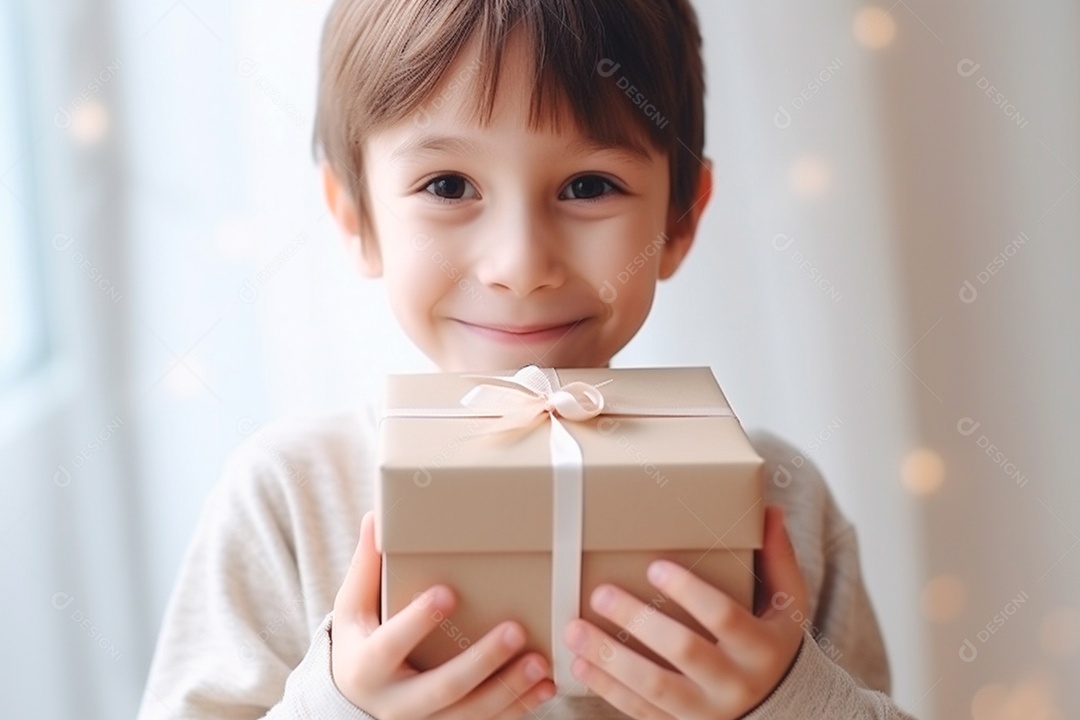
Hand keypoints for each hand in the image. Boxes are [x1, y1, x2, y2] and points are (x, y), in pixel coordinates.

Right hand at [331, 511, 556, 719]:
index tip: (448, 592)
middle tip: (516, 630)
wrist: (355, 702)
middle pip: (443, 687)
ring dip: (510, 689)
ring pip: (470, 712)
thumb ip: (366, 568)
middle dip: (482, 661)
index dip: (418, 621)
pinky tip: (545, 687)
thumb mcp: (353, 609)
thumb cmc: (359, 643)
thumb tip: (375, 518)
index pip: (391, 645)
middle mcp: (395, 702)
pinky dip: (518, 708)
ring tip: (541, 662)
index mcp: (367, 666)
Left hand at [562, 505, 808, 719]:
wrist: (784, 709)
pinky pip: (641, 711)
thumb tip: (769, 509)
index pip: (725, 616)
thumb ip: (777, 558)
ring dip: (609, 658)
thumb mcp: (788, 603)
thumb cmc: (775, 642)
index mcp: (761, 647)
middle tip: (600, 593)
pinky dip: (607, 689)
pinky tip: (580, 664)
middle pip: (683, 650)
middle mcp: (736, 684)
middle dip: (638, 621)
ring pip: (654, 687)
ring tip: (575, 629)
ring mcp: (708, 712)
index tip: (655, 566)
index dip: (690, 592)